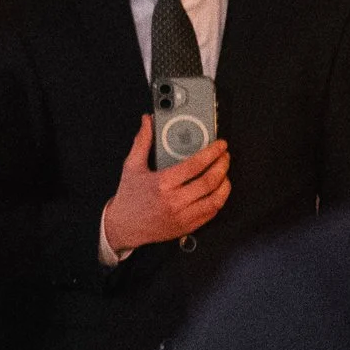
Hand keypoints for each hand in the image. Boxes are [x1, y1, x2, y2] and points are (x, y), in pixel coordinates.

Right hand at [100, 117, 229, 254]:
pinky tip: (217, 190)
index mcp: (162, 183)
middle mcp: (174, 201)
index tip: (220, 145)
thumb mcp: (132, 166)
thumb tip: (147, 122)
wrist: (124, 227)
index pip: (195, 165)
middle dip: (223, 165)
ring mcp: (182, 216)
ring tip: (224, 173)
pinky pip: (211, 213)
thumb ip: (142, 141)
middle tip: (225, 156)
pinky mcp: (187, 226)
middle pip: (210, 181)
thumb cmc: (129, 198)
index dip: (212, 152)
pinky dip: (219, 200)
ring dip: (225, 184)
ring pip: (216, 199)